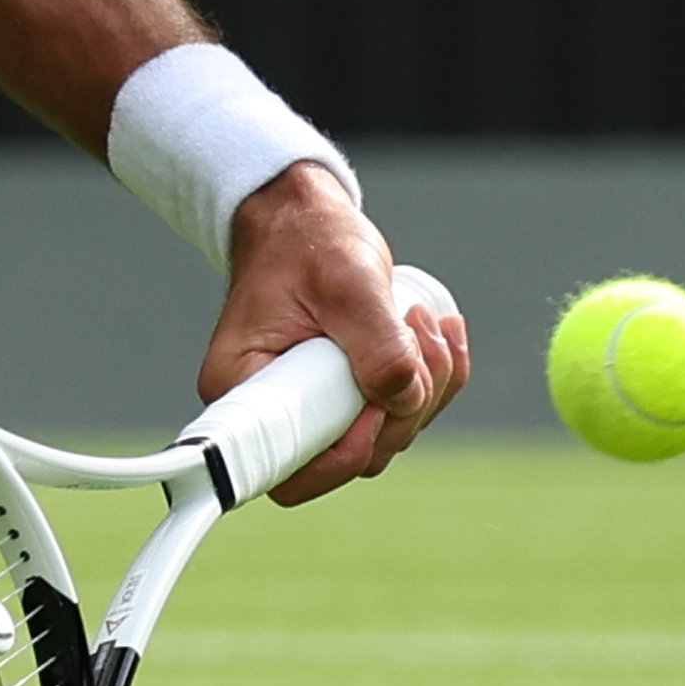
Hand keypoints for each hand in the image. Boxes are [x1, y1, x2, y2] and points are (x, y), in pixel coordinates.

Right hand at [198, 163, 468, 506]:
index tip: (376, 403)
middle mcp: (272, 408)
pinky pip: (400, 412)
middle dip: (403, 404)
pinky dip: (434, 381)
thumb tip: (403, 397)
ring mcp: (314, 406)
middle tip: (416, 332)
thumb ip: (376, 341)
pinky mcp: (346, 395)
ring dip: (427, 386)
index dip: (343, 452)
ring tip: (423, 321)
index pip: (287, 466)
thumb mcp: (344, 280)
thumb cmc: (306, 241)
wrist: (306, 218)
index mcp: (243, 387)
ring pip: (386, 434)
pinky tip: (440, 335)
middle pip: (351, 454)